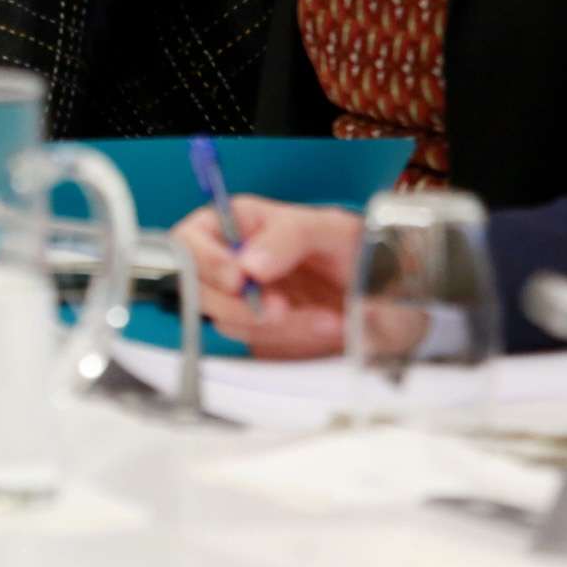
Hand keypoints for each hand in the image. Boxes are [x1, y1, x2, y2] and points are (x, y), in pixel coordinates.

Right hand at [171, 197, 361, 357]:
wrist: (377, 287)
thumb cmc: (348, 245)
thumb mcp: (327, 227)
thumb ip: (287, 236)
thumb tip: (249, 263)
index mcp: (234, 223)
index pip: (189, 241)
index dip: (205, 261)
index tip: (238, 278)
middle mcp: (228, 261)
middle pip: (197, 289)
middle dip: (239, 305)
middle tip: (280, 309)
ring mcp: (239, 299)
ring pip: (227, 322)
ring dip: (274, 326)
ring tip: (323, 318)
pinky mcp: (255, 330)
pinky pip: (254, 343)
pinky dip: (289, 339)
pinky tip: (320, 326)